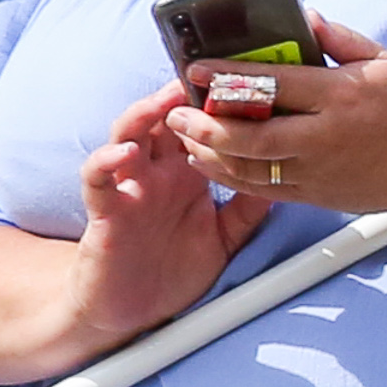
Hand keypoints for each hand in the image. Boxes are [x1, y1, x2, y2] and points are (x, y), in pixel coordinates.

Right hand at [0, 81, 276, 386]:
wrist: (131, 310)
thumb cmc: (174, 268)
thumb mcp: (225, 236)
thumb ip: (249, 208)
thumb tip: (287, 178)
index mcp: (187, 174)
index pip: (202, 127)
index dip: (219, 106)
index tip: (246, 83)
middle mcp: (157, 172)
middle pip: (167, 119)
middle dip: (184, 96)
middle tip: (207, 75)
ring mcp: (129, 187)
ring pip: (129, 135)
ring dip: (145, 115)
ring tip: (166, 100)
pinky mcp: (105, 210)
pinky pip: (99, 179)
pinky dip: (107, 161)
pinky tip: (127, 153)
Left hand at [162, 16, 386, 212]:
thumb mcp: (381, 58)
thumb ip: (336, 37)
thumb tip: (303, 16)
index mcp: (338, 95)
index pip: (270, 84)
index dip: (226, 77)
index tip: (194, 69)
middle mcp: (324, 136)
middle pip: (250, 136)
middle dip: (205, 125)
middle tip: (177, 114)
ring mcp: (320, 170)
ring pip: (251, 168)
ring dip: (211, 154)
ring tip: (185, 139)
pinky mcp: (319, 195)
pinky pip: (266, 191)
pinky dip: (233, 178)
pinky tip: (212, 164)